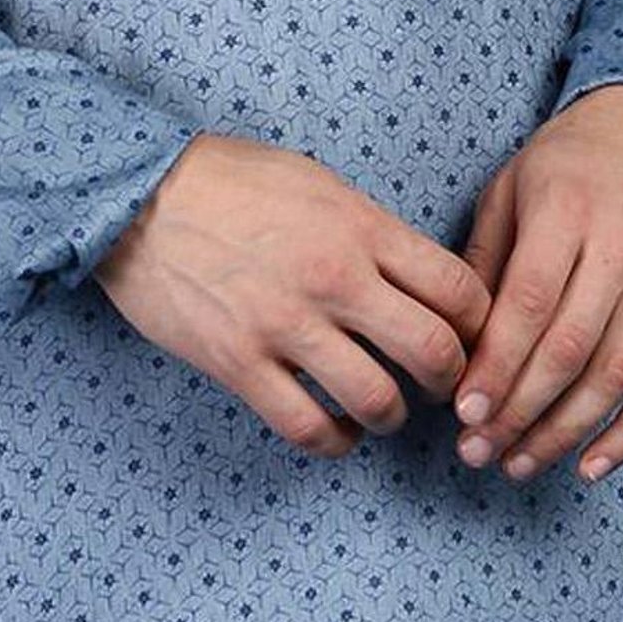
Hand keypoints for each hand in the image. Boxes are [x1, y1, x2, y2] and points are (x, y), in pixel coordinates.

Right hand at [94, 130, 493, 458]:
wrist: (141, 195)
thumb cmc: (234, 180)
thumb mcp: (322, 184)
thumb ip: (373, 231)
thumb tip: (416, 276)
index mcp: (363, 228)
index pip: (458, 288)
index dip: (481, 322)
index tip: (474, 335)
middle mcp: (336, 278)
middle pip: (433, 350)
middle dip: (453, 378)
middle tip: (445, 384)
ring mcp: (287, 326)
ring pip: (377, 398)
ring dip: (395, 414)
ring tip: (389, 408)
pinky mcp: (239, 363)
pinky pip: (306, 426)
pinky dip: (336, 440)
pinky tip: (340, 430)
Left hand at [451, 83, 622, 485]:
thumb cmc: (573, 157)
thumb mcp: (511, 186)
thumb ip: (485, 262)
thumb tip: (455, 345)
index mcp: (569, 209)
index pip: (530, 304)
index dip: (496, 367)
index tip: (464, 414)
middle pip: (571, 349)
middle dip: (520, 413)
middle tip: (479, 452)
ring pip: (617, 374)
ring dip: (566, 432)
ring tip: (520, 463)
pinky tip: (594, 463)